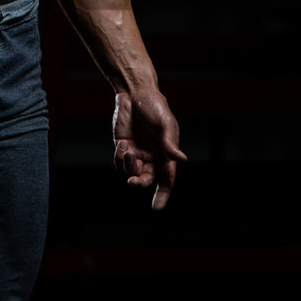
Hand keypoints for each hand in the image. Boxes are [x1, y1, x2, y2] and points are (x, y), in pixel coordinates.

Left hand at [112, 87, 184, 210]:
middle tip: (133, 182)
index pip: (166, 179)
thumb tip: (181, 160)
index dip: (162, 195)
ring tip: (127, 149)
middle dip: (140, 183)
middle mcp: (152, 156)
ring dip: (128, 165)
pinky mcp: (123, 146)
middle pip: (146, 179)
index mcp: (166, 153)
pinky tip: (123, 143)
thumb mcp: (165, 122)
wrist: (135, 93)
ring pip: (131, 171)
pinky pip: (119, 161)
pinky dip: (119, 156)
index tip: (156, 208)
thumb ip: (170, 142)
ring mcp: (137, 152)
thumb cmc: (155, 106)